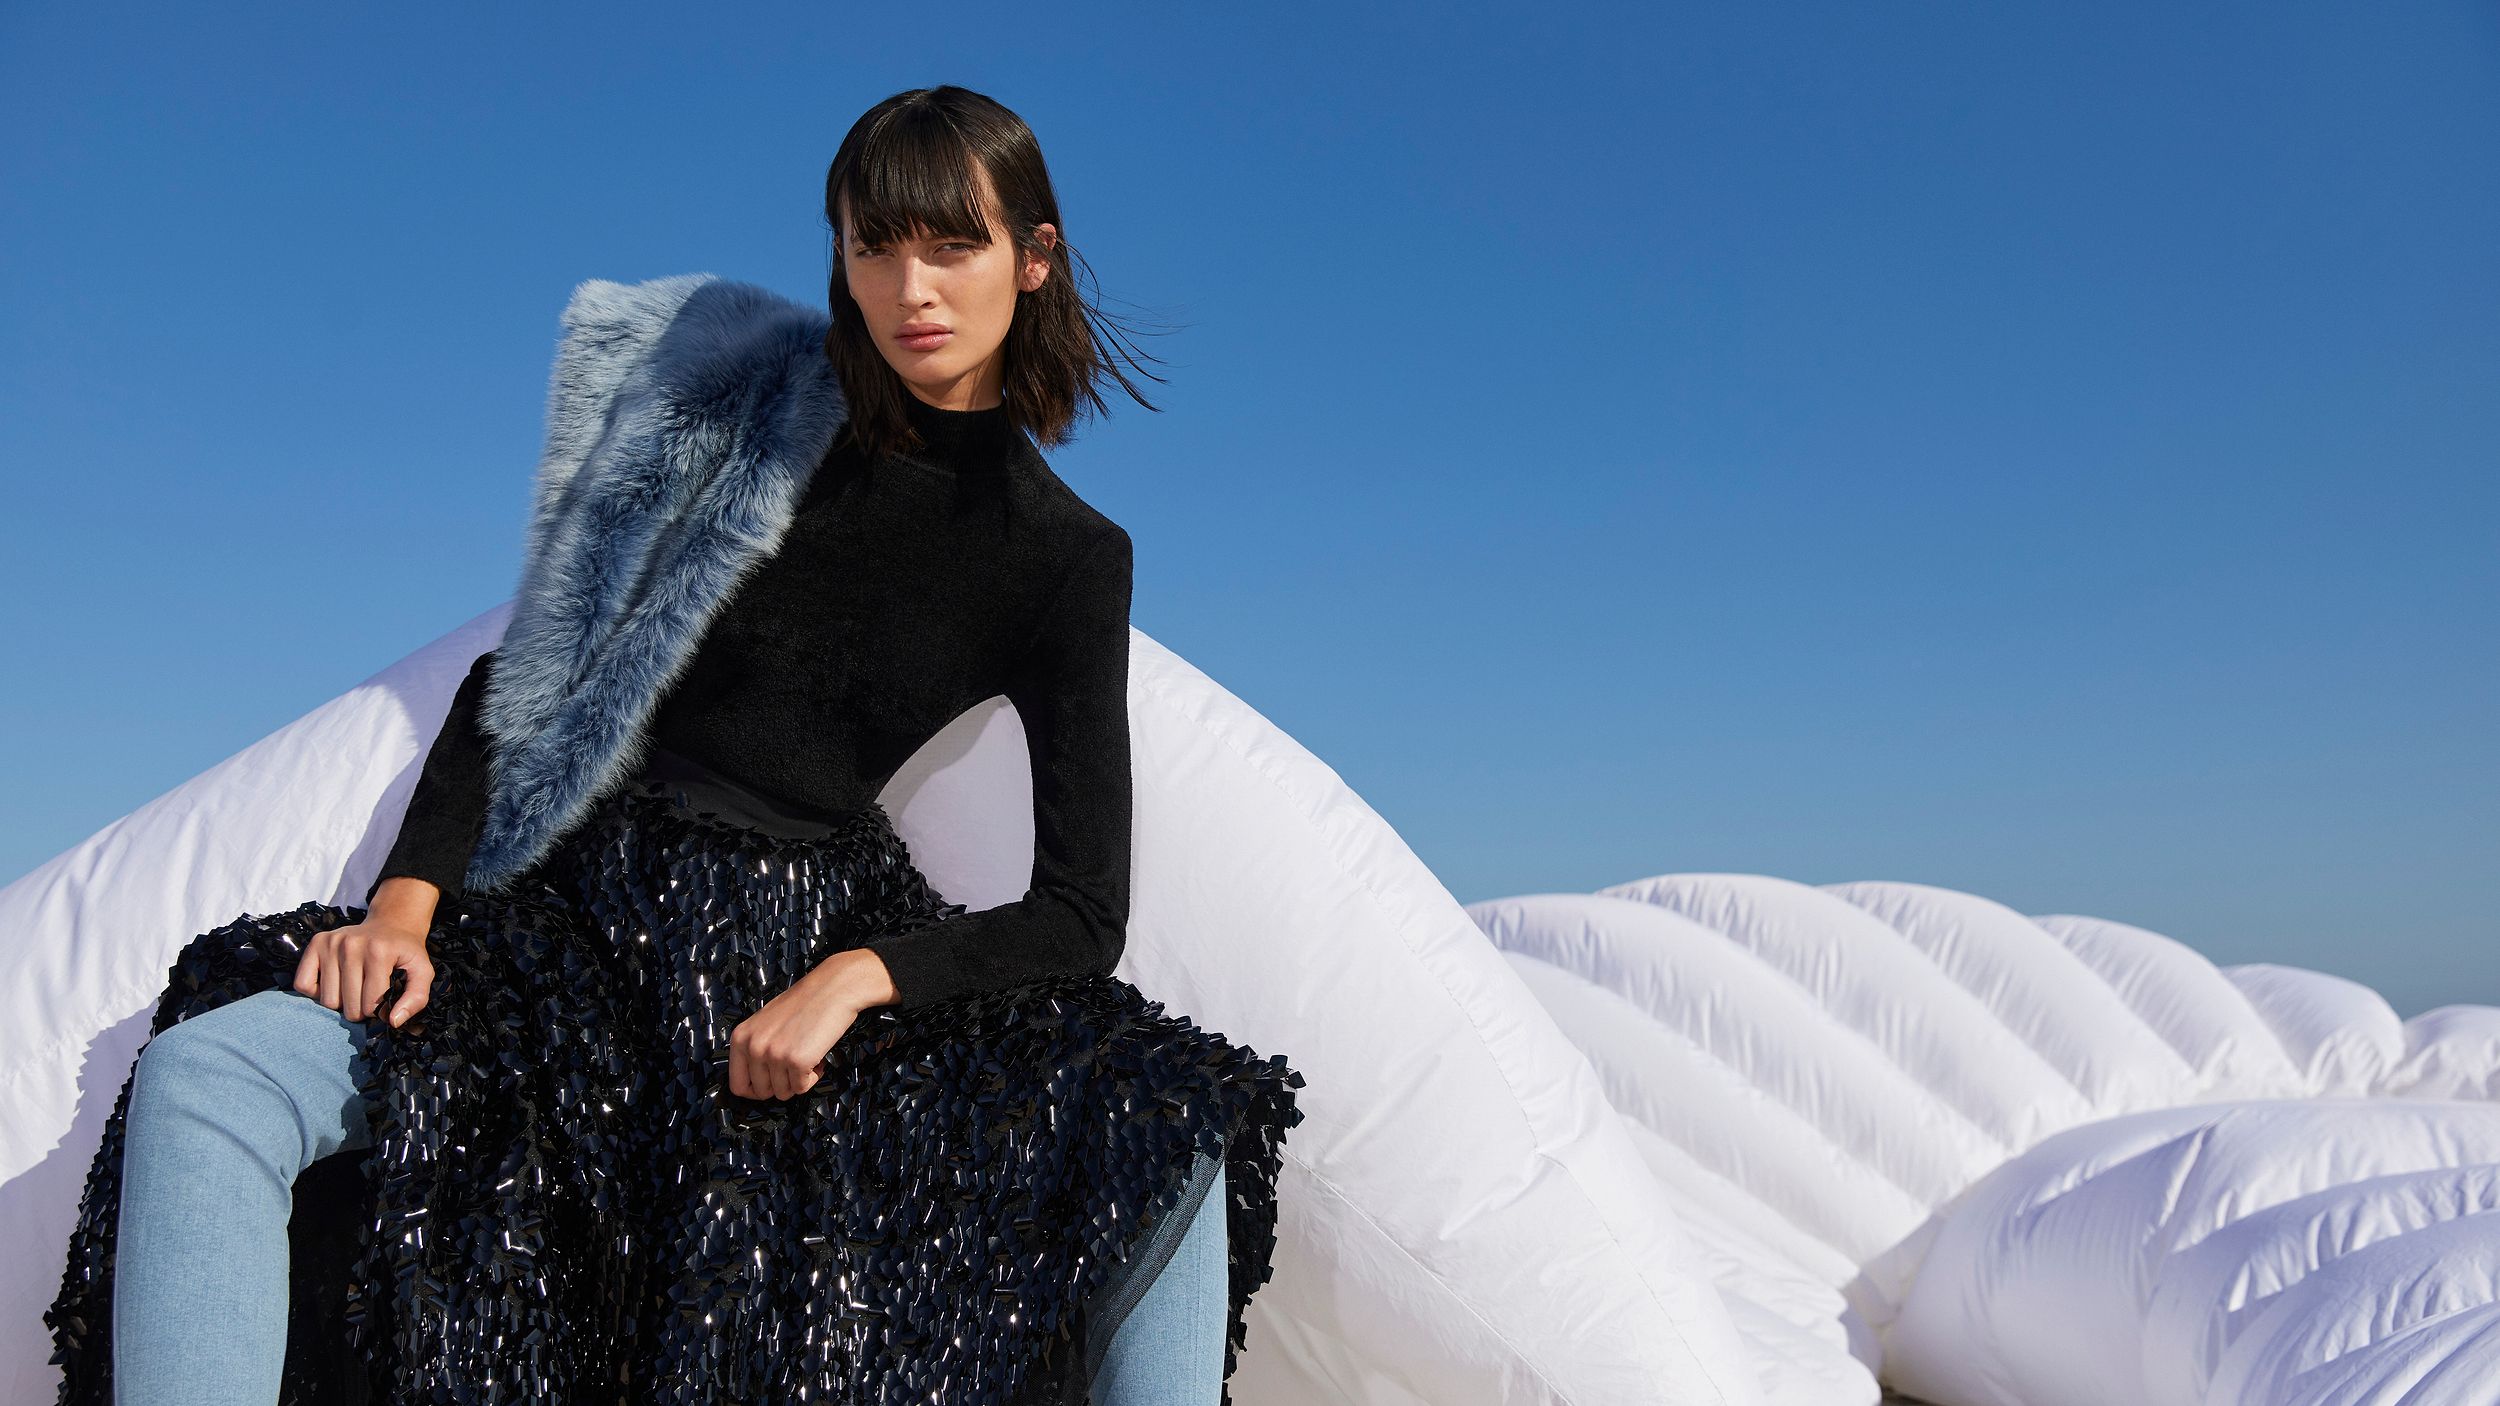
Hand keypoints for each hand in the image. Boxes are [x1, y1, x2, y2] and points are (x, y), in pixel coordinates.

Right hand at [294, 915, 434, 1025]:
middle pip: (347, 1006)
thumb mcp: (422, 972)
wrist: (392, 923)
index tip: (385, 1001)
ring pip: (327, 1000)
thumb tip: (393, 1021)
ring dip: (341, 1002)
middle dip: (360, 1009)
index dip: (379, 1011)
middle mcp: (351, 945)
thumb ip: (416, 998)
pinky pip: (303, 984)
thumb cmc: (405, 952)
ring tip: (354, 988)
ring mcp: (331, 943)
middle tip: (368, 995)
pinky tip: (334, 984)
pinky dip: (316, 992)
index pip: (370, 1005)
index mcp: (378, 952)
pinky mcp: (316, 943)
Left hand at [728, 963, 867, 1100]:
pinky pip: (802, 1087)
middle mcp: (753, 1047)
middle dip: (782, 1083)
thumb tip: (756, 1081)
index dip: (756, 1091)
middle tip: (794, 1065)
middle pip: (762, 1092)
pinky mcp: (796, 1061)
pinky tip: (817, 1058)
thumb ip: (755, 1049)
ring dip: (799, 1079)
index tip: (770, 1085)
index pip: (738, 1085)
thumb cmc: (804, 1003)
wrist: (832, 988)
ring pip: (783, 1093)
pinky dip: (813, 1077)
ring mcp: (774, 1055)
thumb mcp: (765, 1024)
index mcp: (741, 1037)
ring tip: (807, 1055)